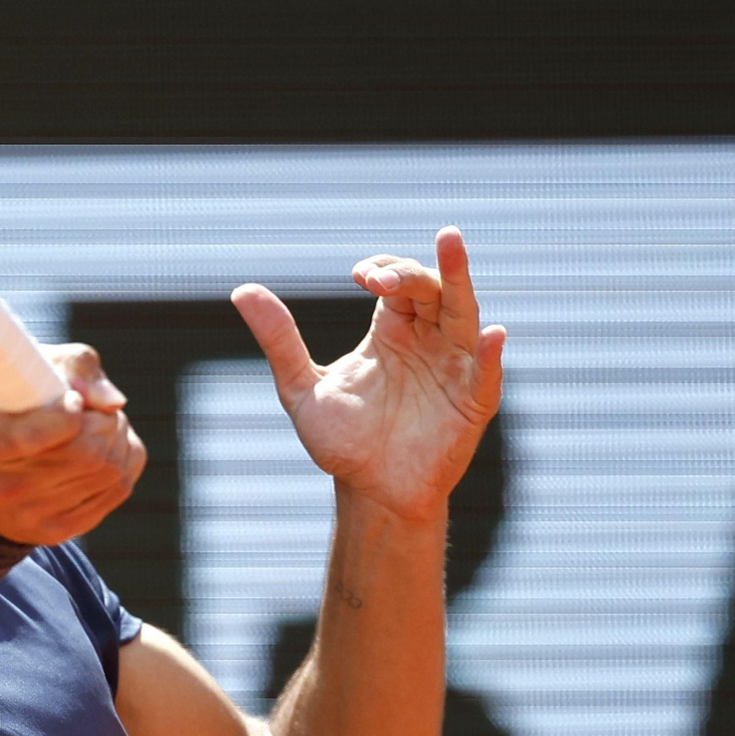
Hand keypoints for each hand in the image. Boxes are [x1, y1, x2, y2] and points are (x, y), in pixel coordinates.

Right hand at [0, 343, 146, 543]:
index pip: (33, 437)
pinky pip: (120, 487)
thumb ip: (72, 366)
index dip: (68, 414)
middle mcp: (4, 487)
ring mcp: (32, 515)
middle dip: (105, 420)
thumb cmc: (7, 410)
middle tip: (92, 408)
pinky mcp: (59, 530)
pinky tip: (104, 448)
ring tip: (96, 425)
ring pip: (111, 469)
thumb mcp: (22, 372)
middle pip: (87, 452)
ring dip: (117, 437)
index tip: (73, 400)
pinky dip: (124, 459)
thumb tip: (114, 403)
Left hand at [232, 226, 504, 521]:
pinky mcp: (472, 404)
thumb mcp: (301, 388)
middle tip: (379, 278)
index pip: (398, 283)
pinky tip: (492, 334)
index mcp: (392, 332)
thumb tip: (242, 291)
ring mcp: (454, 369)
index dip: (384, 269)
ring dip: (459, 279)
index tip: (359, 276)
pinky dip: (491, 354)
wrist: (369, 492)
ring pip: (464, 314)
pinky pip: (486, 374)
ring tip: (451, 243)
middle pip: (432, 288)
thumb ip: (279, 340)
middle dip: (410, 274)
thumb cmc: (341, 442)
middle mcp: (428, 341)